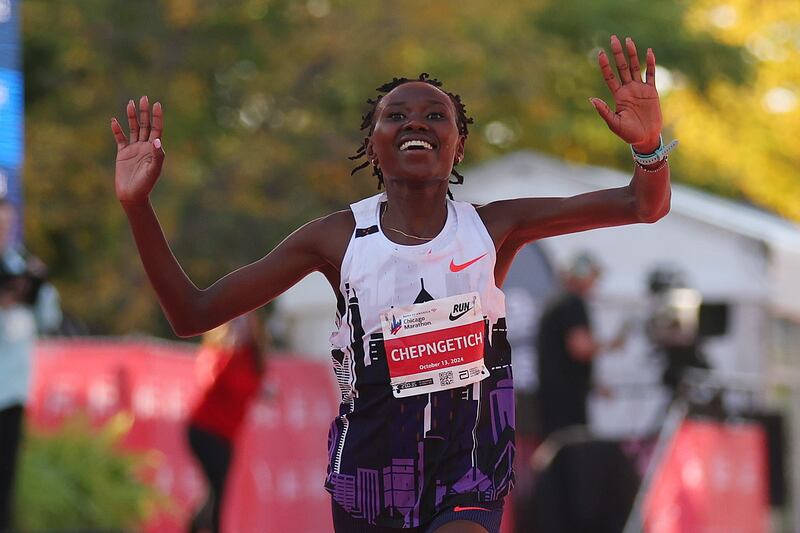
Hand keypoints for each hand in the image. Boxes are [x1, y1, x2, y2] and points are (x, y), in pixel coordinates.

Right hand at [110, 96, 164, 204]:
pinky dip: (117, 130)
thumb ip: (157, 155)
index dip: (157, 117)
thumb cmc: (146, 184)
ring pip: (133, 129)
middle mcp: (145, 146)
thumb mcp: (154, 170)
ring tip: (130, 103)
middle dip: (145, 112)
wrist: (132, 195)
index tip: (157, 104)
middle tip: (144, 98)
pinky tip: (114, 120)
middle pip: (145, 125)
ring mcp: (133, 149)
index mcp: (154, 149)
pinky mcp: (122, 153)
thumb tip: (157, 140)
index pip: (156, 129)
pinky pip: (120, 138)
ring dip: (132, 117)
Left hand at [590, 36, 661, 151]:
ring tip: (628, 40)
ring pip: (635, 67)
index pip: (610, 77)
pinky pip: (651, 75)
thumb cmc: (628, 134)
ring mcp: (640, 89)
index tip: (600, 53)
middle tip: (613, 38)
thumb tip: (592, 99)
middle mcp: (628, 89)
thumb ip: (604, 111)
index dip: (605, 65)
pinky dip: (651, 63)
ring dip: (632, 54)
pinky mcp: (652, 92)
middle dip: (617, 53)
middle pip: (622, 67)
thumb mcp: (614, 123)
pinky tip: (649, 52)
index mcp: (618, 96)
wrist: (645, 138)